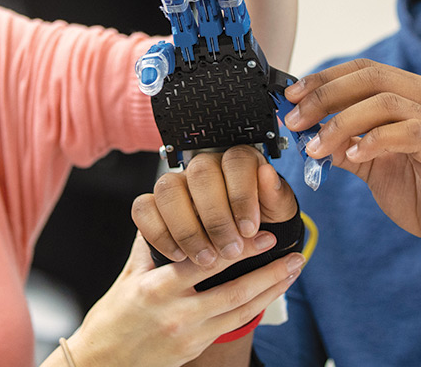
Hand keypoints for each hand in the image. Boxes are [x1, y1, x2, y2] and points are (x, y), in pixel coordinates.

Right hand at [53, 233, 303, 366]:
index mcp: (157, 289)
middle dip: (268, 273)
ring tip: (291, 273)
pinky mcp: (195, 348)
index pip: (206, 263)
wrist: (101, 362)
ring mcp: (189, 335)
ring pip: (240, 311)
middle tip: (293, 256)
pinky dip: (254, 309)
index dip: (238, 249)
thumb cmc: (110, 319)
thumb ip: (149, 246)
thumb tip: (159, 213)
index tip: (264, 236)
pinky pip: (232, 325)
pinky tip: (269, 296)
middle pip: (234, 292)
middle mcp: (177, 313)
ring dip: (270, 291)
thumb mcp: (126, 277)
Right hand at [132, 146, 298, 266]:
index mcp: (237, 162)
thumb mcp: (277, 215)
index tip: (250, 229)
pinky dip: (160, 234)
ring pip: (168, 189)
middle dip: (217, 218)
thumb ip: (275, 197)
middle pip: (201, 174)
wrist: (239, 248)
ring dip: (188, 229)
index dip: (242, 195)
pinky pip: (143, 208)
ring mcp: (176, 184)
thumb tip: (267, 175)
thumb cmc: (259, 226)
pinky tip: (180, 255)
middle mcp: (204, 168)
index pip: (235, 160)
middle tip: (230, 250)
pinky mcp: (154, 205)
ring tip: (206, 259)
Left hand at [285, 58, 420, 273]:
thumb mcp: (374, 165)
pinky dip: (375, 140)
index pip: (364, 70)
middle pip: (372, 77)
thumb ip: (346, 144)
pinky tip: (353, 155)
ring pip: (385, 102)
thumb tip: (307, 132)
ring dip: (342, 121)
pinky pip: (408, 133)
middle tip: (296, 119)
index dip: (325, 79)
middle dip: (326, 96)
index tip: (292, 97)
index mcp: (414, 94)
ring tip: (316, 145)